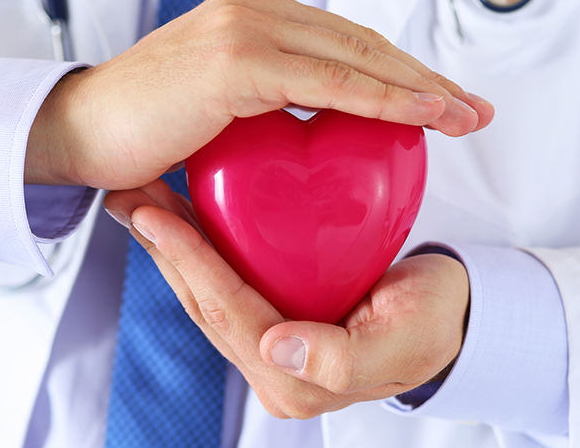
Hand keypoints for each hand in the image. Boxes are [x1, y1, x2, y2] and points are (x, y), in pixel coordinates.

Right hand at [26, 0, 492, 187]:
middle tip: (470, 110)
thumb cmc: (150, 125)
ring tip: (461, 116)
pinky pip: (327, 83)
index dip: (401, 73)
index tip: (443, 103)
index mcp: (257, 17)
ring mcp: (247, 28)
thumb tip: (315, 135)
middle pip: (363, 44)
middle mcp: (256, 8)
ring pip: (356, 57)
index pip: (347, 42)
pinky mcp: (236, 60)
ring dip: (417, 88)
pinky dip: (379, 100)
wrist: (81, 130)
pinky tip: (420, 116)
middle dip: (425, 79)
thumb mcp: (228, 107)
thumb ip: (274, 105)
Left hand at [104, 180, 469, 418]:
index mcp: (295, 380)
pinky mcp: (278, 309)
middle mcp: (273, 363)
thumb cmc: (430, 324)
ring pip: (208, 288)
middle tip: (131, 199)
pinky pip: (230, 274)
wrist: (448, 313)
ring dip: (173, 244)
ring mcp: (272, 337)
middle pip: (204, 302)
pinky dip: (204, 242)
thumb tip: (277, 349)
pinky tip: (186, 210)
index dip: (192, 264)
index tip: (157, 217)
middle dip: (165, 251)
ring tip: (141, 199)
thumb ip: (340, 360)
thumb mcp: (401, 341)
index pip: (228, 314)